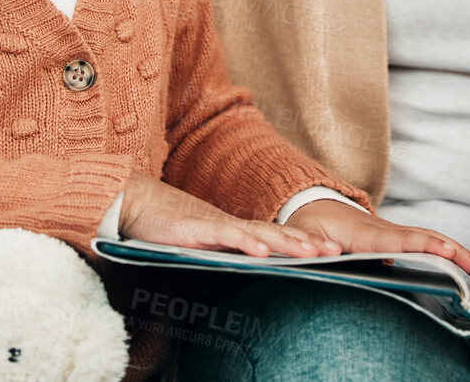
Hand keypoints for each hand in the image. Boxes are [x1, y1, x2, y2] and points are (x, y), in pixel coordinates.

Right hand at [115, 172, 341, 257]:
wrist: (133, 202)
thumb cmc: (164, 225)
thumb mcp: (199, 243)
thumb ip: (221, 253)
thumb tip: (244, 268)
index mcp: (233, 231)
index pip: (274, 238)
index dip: (302, 243)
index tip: (331, 251)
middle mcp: (229, 226)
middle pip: (275, 235)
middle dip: (307, 243)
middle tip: (337, 251)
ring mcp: (214, 225)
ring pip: (258, 235)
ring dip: (286, 243)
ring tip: (312, 252)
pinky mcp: (195, 229)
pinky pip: (225, 237)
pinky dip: (246, 243)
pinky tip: (263, 252)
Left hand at [285, 200, 469, 277]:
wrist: (313, 204)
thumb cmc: (308, 223)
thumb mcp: (303, 232)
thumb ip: (311, 243)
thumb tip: (329, 252)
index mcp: (364, 233)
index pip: (399, 240)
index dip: (423, 246)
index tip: (447, 252)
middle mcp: (383, 231)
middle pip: (424, 237)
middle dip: (452, 250)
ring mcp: (392, 233)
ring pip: (429, 238)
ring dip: (454, 250)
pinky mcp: (395, 238)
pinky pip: (424, 242)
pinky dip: (445, 250)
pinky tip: (462, 266)